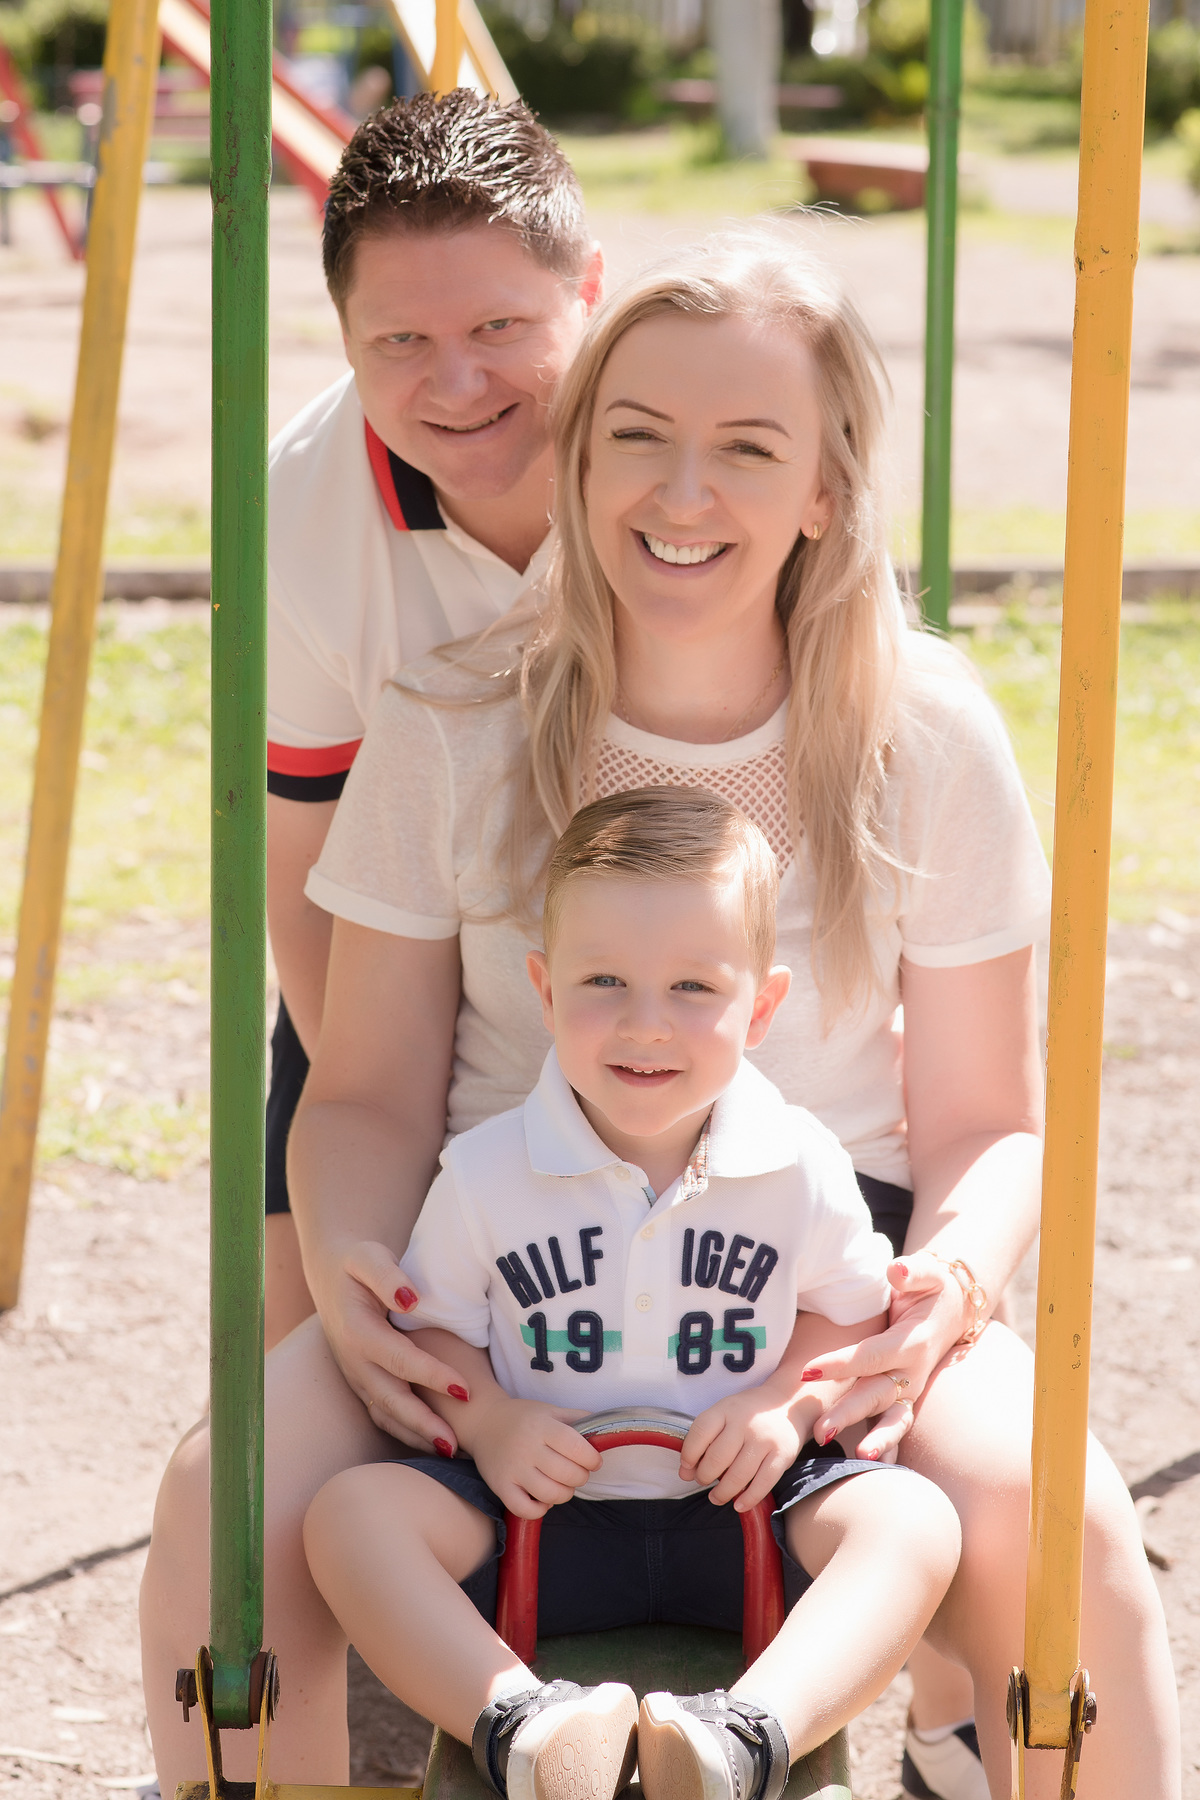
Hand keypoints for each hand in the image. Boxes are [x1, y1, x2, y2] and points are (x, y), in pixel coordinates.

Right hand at [316, 1241, 472, 1451]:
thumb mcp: (368, 1257)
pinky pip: (383, 1414)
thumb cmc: (357, 1263)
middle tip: (458, 1444)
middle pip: (392, 1399)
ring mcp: (356, 1376)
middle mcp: (354, 1361)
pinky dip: (407, 1432)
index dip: (432, 1376)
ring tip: (452, 1452)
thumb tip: (410, 1299)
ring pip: (386, 1414)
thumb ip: (387, 1275)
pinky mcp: (362, 1383)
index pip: (400, 1360)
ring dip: (417, 1436)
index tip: (465, 1389)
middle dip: (424, 1424)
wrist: (330, 1274)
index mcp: (357, 1331)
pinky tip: (434, 1442)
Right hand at [469, 1397, 601, 1519]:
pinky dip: (540, 1510)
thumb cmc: (523, 1417)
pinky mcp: (500, 1486)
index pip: (575, 1447)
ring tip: (563, 1485)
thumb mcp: (550, 1410)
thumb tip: (605, 1431)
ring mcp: (512, 1469)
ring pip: (550, 1494)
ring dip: (565, 1494)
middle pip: (566, 1474)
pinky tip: (543, 1498)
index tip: (594, 1461)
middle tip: (578, 1472)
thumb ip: (578, 1418)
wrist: (483, 1421)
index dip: (591, 1458)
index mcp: (542, 1426)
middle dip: (580, 1477)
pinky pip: (525, 1510)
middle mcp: (527, 1447)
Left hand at [679, 1390, 803, 1512]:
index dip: (689, 1455)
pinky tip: (739, 1504)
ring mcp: (764, 1439)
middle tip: (704, 1481)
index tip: (687, 1468)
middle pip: (717, 1458)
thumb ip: (704, 1440)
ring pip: (738, 1475)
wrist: (787, 1404)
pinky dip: (749, 1499)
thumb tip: (685, 1473)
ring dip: (723, 1492)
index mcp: (725, 1409)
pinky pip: (763, 1483)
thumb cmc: (748, 1414)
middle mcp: (744, 1423)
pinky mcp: (782, 1455)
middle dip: (704, 1476)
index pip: (700, 1433)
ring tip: (717, 1497)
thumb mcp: (724, 1414)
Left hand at [802, 1253, 974, 1459]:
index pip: (871, 1355)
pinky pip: (896, 1424)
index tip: (808, 1370)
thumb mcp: (927, 1272)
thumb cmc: (932, 1288)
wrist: (954, 1309)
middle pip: (877, 1394)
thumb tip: (896, 1270)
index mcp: (912, 1341)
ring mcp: (911, 1388)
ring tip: (854, 1457)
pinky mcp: (906, 1397)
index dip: (840, 1363)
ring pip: (892, 1418)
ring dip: (874, 1439)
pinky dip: (887, 1446)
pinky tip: (866, 1465)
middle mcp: (914, 1370)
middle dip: (849, 1413)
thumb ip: (912, 1271)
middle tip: (819, 1430)